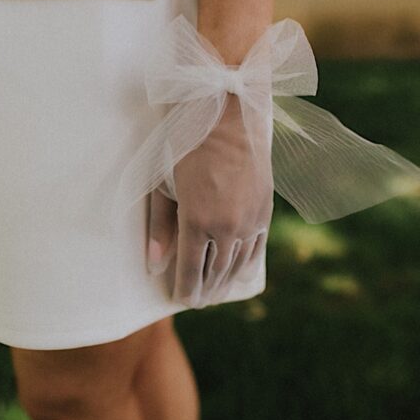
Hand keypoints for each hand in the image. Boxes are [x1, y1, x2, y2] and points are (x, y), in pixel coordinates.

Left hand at [148, 95, 271, 305]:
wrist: (227, 117)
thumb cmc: (185, 146)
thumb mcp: (163, 185)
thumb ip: (159, 228)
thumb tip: (155, 267)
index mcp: (197, 220)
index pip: (190, 269)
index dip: (185, 289)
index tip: (180, 300)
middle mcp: (227, 226)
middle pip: (214, 272)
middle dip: (205, 290)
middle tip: (197, 302)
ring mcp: (250, 220)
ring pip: (236, 263)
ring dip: (224, 282)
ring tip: (215, 293)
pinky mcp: (265, 211)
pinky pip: (256, 248)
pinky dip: (246, 264)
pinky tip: (238, 273)